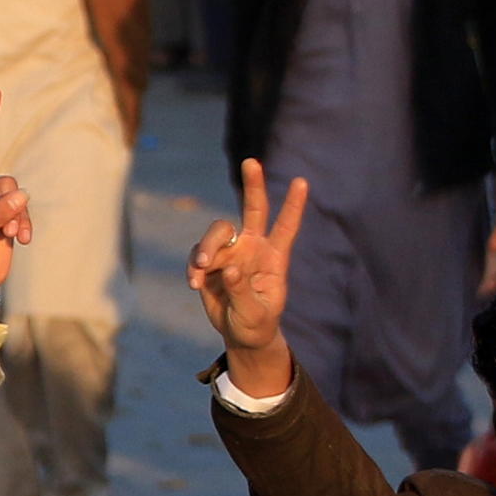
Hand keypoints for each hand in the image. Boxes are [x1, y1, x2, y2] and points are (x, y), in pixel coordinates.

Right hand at [188, 157, 306, 397]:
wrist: (240, 334)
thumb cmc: (256, 323)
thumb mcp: (254, 313)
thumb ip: (242, 290)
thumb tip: (228, 268)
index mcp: (274, 258)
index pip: (286, 227)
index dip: (294, 205)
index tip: (302, 182)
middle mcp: (253, 247)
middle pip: (253, 208)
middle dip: (253, 184)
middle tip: (252, 162)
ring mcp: (231, 252)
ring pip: (218, 232)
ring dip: (207, 247)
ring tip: (200, 269)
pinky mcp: (209, 262)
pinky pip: (197, 254)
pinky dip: (193, 267)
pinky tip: (194, 284)